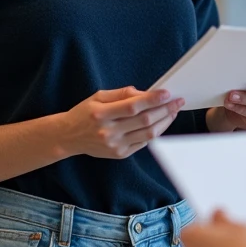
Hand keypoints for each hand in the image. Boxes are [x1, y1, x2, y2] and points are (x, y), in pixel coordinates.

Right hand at [59, 87, 184, 159]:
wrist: (69, 137)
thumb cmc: (84, 113)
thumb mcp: (98, 96)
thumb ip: (121, 94)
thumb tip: (144, 92)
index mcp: (101, 114)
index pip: (132, 106)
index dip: (152, 99)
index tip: (167, 93)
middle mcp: (108, 131)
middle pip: (144, 120)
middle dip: (165, 109)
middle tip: (177, 101)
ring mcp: (115, 145)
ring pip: (148, 134)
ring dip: (164, 122)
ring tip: (173, 111)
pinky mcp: (120, 154)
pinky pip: (144, 143)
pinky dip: (155, 132)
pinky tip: (162, 123)